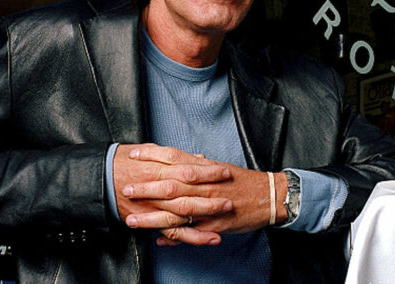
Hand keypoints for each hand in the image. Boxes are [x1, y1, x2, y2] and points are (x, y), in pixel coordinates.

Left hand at [122, 147, 288, 240]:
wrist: (268, 195)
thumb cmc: (242, 181)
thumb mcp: (218, 167)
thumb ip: (198, 164)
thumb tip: (182, 158)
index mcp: (204, 168)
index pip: (173, 157)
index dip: (152, 155)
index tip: (133, 154)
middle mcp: (204, 185)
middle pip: (170, 184)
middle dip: (146, 187)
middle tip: (126, 188)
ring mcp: (209, 205)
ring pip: (176, 211)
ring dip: (152, 216)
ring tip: (132, 219)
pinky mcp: (215, 223)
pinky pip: (192, 232)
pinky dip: (174, 237)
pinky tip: (158, 240)